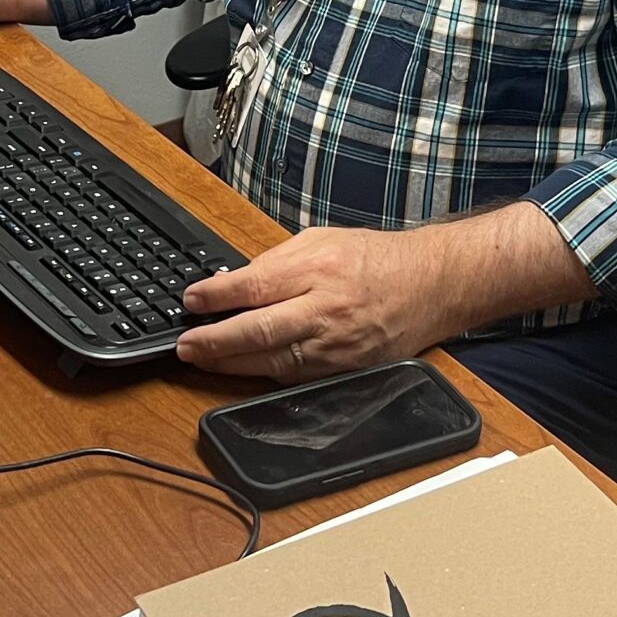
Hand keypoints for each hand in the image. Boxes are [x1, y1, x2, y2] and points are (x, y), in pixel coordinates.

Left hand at [174, 227, 457, 382]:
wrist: (431, 285)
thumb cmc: (375, 259)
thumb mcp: (322, 240)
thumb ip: (277, 262)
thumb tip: (233, 282)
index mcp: (320, 269)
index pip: (256, 284)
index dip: (217, 296)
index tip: (191, 300)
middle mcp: (327, 309)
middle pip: (261, 330)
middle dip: (215, 341)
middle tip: (184, 346)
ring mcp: (337, 345)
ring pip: (274, 361)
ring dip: (231, 364)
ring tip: (200, 360)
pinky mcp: (345, 369)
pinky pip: (296, 376)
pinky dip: (263, 374)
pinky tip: (239, 370)